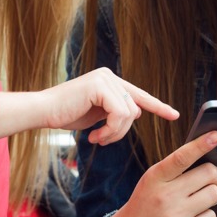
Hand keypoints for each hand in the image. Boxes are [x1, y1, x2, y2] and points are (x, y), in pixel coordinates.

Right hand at [43, 67, 178, 144]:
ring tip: (97, 139)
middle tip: (101, 140)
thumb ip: (115, 111)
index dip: (157, 106)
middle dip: (120, 131)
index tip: (174, 115)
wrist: (42, 111)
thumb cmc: (65, 114)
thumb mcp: (96, 114)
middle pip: (134, 110)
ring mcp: (105, 78)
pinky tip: (94, 136)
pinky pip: (119, 114)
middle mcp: (109, 76)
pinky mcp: (100, 85)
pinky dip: (110, 130)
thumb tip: (135, 113)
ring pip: (128, 114)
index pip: (139, 96)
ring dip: (114, 133)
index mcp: (110, 82)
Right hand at [101, 132, 216, 216]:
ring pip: (214, 195)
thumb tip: (210, 161)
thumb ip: (175, 171)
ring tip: (197, 199)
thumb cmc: (145, 204)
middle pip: (208, 174)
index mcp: (154, 177)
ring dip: (211, 195)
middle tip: (212, 178)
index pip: (181, 157)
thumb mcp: (151, 182)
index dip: (201, 145)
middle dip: (215, 175)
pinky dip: (206, 215)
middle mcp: (165, 196)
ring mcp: (175, 216)